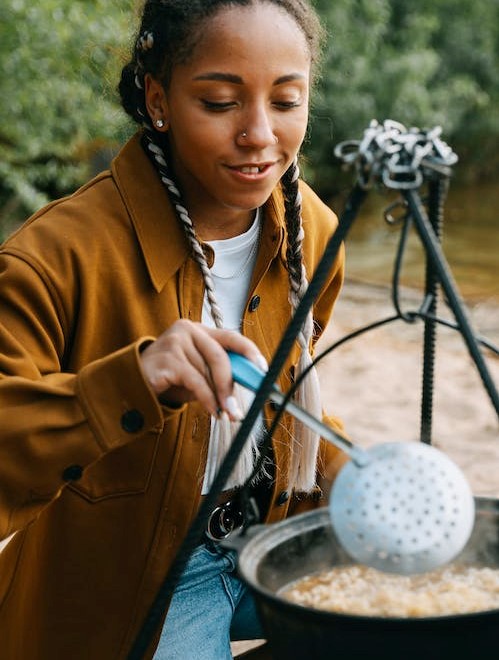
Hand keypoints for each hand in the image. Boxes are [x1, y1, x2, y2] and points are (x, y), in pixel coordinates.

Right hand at [139, 320, 266, 418]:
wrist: (133, 384)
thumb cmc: (170, 378)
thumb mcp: (198, 373)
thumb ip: (218, 373)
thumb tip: (247, 384)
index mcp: (199, 330)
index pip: (231, 337)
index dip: (250, 353)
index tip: (263, 370)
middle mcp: (187, 330)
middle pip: (221, 356)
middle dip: (232, 385)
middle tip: (238, 409)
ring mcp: (175, 342)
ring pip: (208, 373)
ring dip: (218, 398)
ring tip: (223, 413)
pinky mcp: (166, 359)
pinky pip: (196, 382)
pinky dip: (207, 400)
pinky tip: (212, 411)